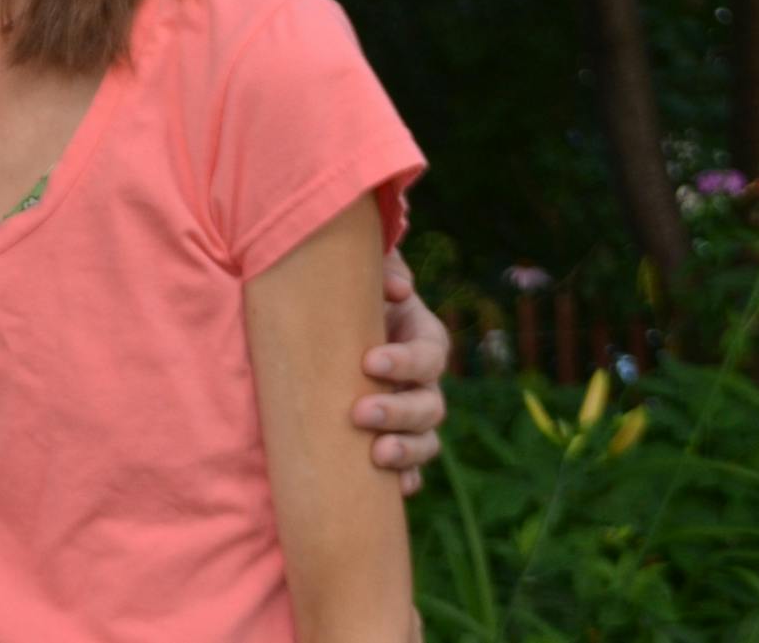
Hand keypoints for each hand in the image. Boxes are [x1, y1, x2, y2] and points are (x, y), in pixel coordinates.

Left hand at [353, 249, 447, 496]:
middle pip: (429, 406)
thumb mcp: (364, 276)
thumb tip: (398, 287)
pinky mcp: (395, 441)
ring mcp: (413, 418)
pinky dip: (405, 481)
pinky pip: (411, 471)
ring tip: (378, 456)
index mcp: (423, 339)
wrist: (330, 324)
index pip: (428, 355)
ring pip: (426, 442)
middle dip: (397, 412)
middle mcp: (425, 383)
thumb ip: (383, 268)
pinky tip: (395, 490)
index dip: (405, 361)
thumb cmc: (349, 296)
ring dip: (406, 452)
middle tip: (359, 412)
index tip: (368, 361)